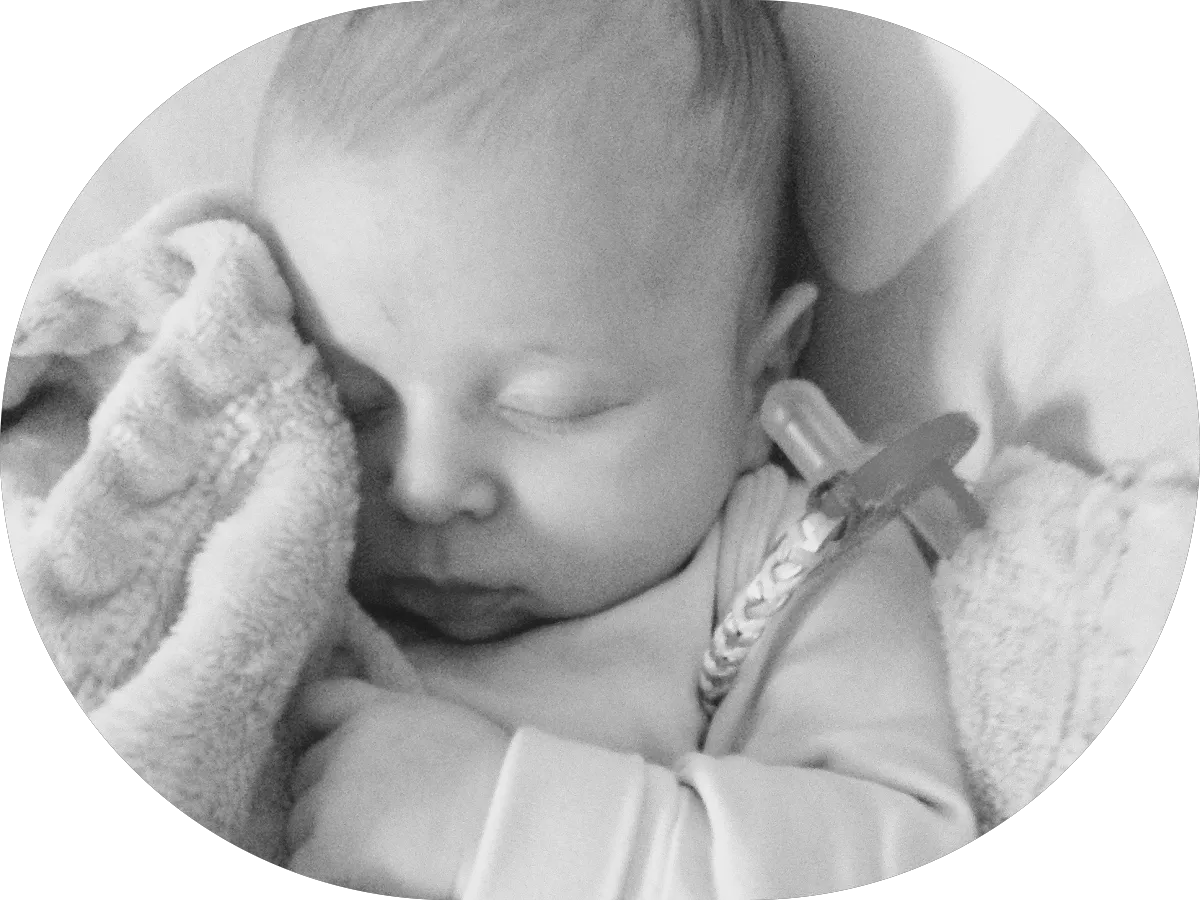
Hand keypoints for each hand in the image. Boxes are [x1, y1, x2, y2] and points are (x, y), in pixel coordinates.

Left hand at [286, 678, 510, 897]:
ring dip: (325, 843)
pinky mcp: (328, 848)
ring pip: (301, 825)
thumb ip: (402, 725)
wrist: (506, 823)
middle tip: (375, 824)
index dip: (315, 727)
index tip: (321, 748)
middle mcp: (346, 746)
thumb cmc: (498, 781)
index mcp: (378, 710)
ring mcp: (332, 797)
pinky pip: (304, 869)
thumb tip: (385, 752)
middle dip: (328, 797)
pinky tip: (363, 879)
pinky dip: (326, 877)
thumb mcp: (448, 725)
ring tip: (382, 854)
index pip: (317, 701)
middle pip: (306, 773)